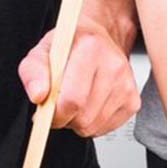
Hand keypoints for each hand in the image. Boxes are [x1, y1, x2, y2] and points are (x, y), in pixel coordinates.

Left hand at [18, 24, 139, 137]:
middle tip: (58, 106)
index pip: (72, 99)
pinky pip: (105, 128)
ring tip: (75, 103)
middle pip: (84, 117)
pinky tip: (89, 106)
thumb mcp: (42, 51)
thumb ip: (33, 72)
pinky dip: (92, 124)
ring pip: (93, 126)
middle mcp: (114, 66)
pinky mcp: (133, 101)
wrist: (100, 39)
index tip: (46, 111)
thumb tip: (38, 95)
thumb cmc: (71, 45)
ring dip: (78, 122)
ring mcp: (126, 85)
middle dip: (65, 119)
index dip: (54, 114)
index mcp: (90, 49)